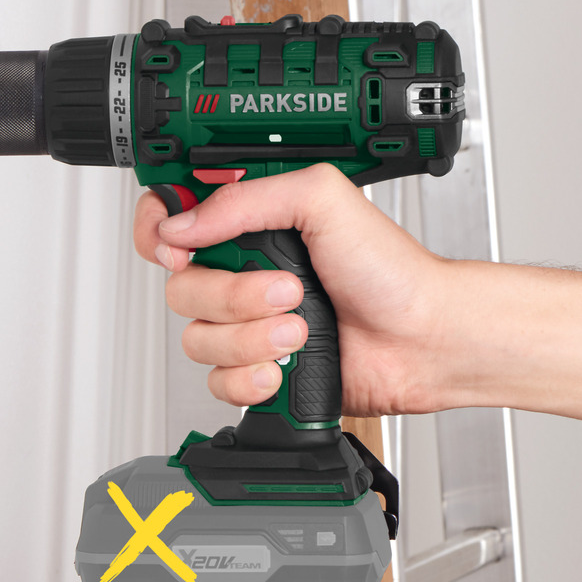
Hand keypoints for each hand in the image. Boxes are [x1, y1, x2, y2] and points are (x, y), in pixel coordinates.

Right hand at [132, 164, 446, 415]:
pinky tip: (283, 366)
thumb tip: (183, 222)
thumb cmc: (391, 271)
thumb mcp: (323, 200)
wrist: (423, 338)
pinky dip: (249, 377)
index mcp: (254, 223)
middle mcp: (245, 272)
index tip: (175, 247)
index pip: (174, 218)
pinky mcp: (261, 368)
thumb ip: (246, 200)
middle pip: (181, 288)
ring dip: (250, 338)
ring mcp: (251, 323)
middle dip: (231, 295)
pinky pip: (217, 382)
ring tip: (300, 327)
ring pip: (198, 339)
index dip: (158, 232)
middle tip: (286, 289)